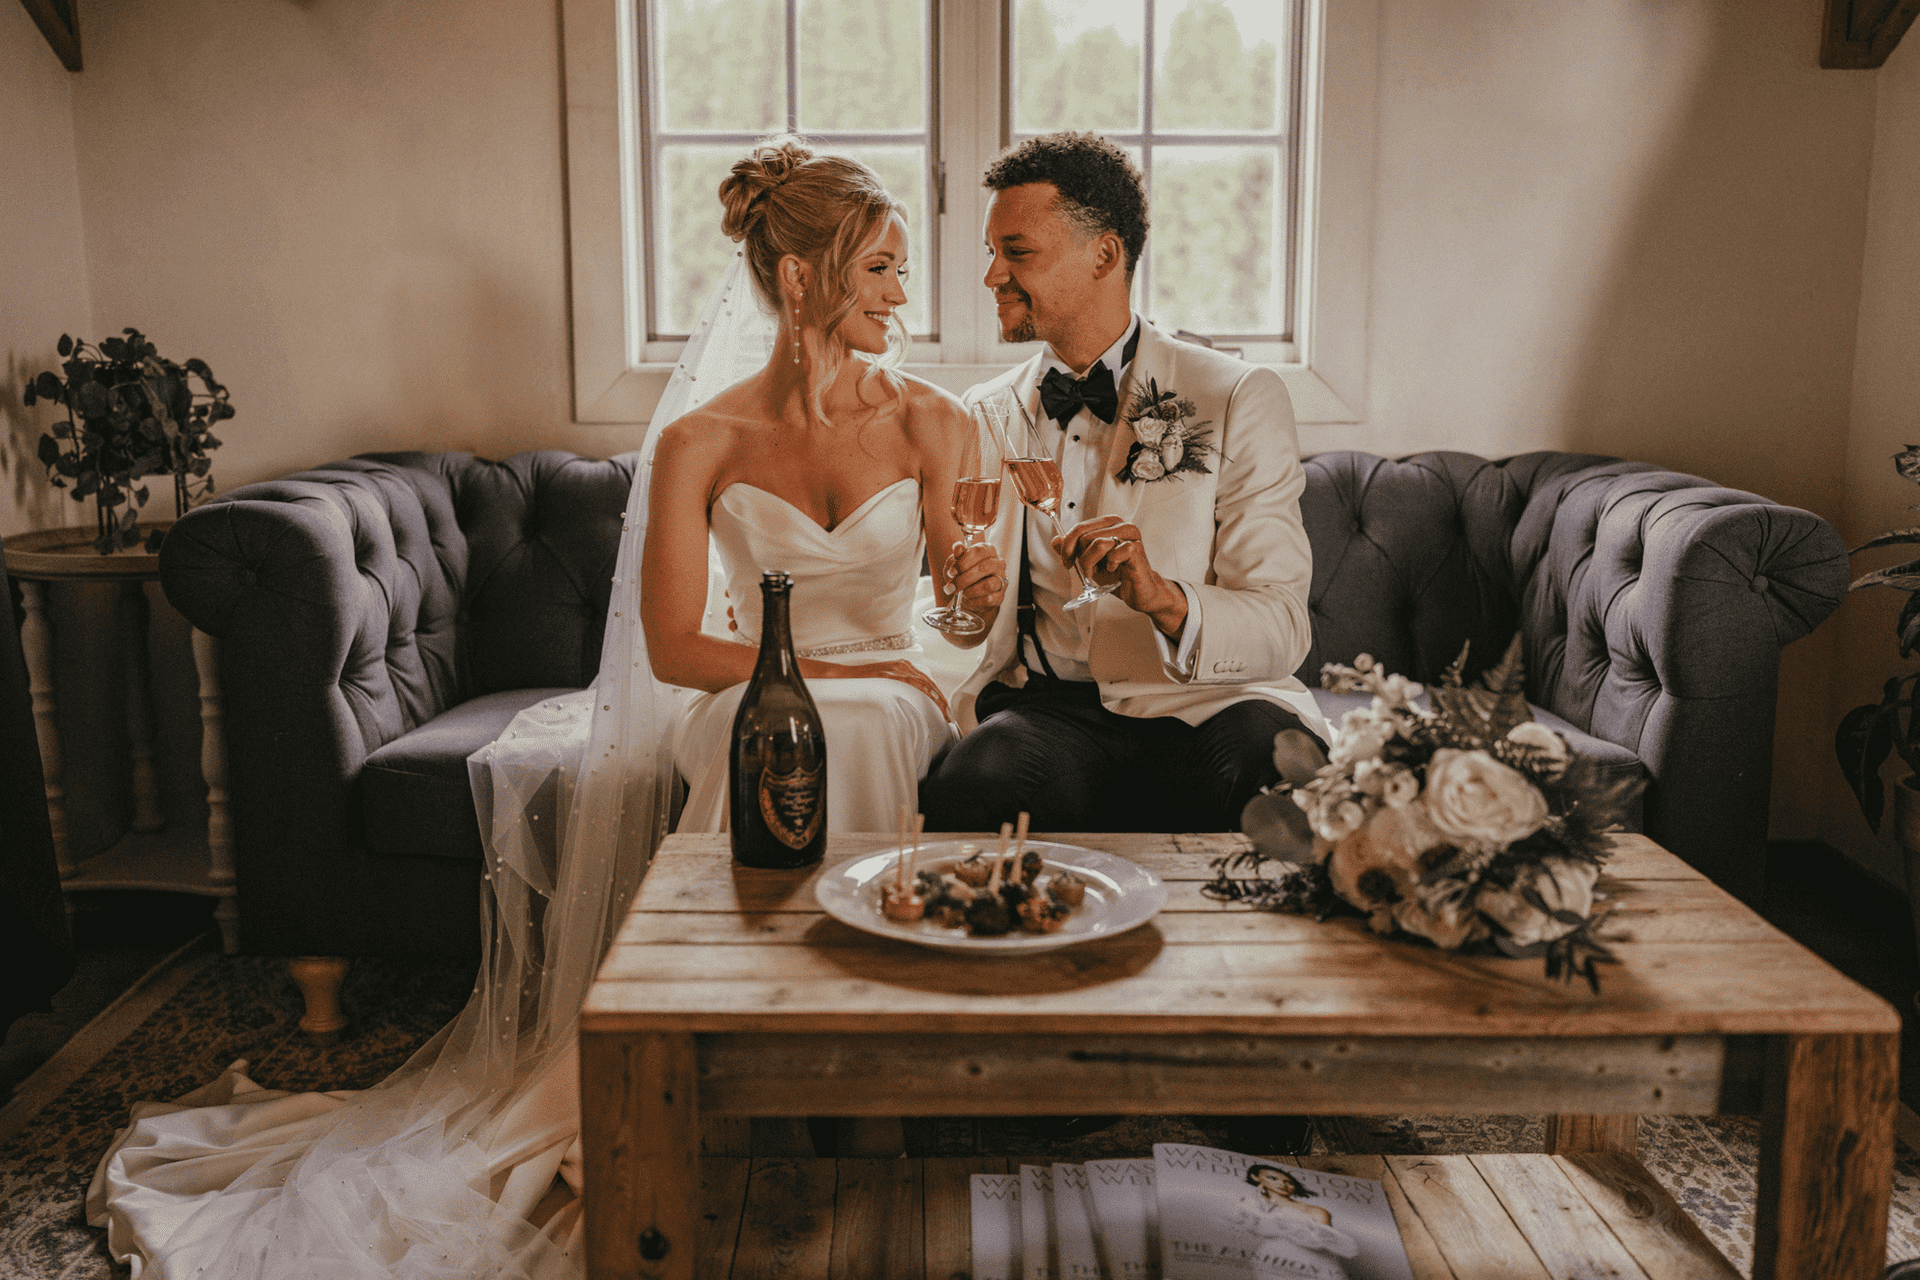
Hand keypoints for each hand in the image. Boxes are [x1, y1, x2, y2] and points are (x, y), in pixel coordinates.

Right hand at [808, 657, 949, 719]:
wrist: (844, 676)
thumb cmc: (863, 683)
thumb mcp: (885, 685)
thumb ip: (897, 689)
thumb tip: (909, 704)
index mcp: (902, 666)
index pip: (926, 681)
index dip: (937, 696)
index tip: (945, 709)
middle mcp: (902, 665)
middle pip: (928, 682)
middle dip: (941, 699)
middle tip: (949, 715)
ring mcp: (896, 668)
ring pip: (924, 682)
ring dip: (936, 698)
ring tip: (944, 712)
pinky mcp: (889, 673)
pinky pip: (911, 681)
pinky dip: (923, 691)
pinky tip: (931, 701)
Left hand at [943, 540, 1008, 615]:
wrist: (969, 594)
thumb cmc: (964, 574)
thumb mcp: (957, 563)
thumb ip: (957, 555)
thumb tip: (958, 547)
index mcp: (988, 551)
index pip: (979, 551)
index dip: (963, 561)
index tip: (951, 571)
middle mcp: (998, 564)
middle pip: (984, 568)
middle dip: (964, 579)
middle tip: (951, 586)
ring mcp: (1001, 580)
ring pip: (988, 585)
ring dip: (969, 591)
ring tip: (961, 593)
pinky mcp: (1000, 596)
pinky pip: (988, 599)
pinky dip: (974, 601)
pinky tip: (967, 600)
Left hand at [1052, 516, 1188, 637]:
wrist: (1139, 592)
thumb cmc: (1118, 576)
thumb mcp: (1089, 563)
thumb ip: (1073, 551)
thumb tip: (1056, 541)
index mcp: (1108, 524)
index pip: (1079, 528)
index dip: (1068, 547)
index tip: (1068, 562)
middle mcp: (1120, 525)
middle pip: (1084, 536)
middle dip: (1081, 558)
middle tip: (1089, 571)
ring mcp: (1130, 535)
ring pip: (1097, 543)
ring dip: (1093, 563)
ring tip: (1101, 572)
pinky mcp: (1136, 548)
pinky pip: (1113, 553)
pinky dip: (1109, 566)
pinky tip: (1115, 570)